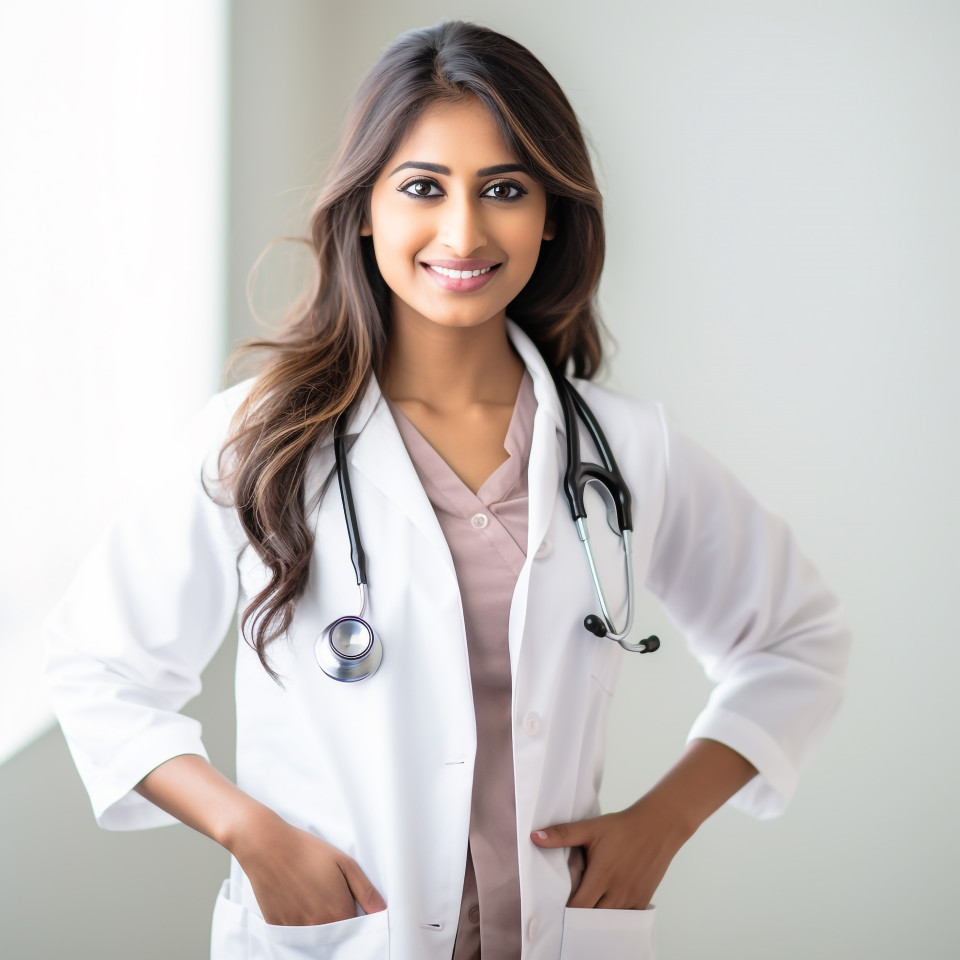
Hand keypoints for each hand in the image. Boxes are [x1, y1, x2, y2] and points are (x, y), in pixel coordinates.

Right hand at [232, 808, 385, 925]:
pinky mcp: (278, 928)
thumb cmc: (308, 851)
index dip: (354, 914)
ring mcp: (296, 930)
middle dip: (336, 917)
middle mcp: (318, 927)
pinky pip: (295, 932)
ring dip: (317, 920)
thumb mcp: (345, 864)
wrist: (268, 846)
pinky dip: (298, 919)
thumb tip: (382, 912)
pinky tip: (295, 897)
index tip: (348, 900)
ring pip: (315, 933)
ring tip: (310, 892)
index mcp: (338, 913)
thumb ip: (366, 892)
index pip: (356, 928)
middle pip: (336, 933)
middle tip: (326, 892)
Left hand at [530, 799, 691, 909]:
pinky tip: (606, 907)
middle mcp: (617, 893)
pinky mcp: (643, 900)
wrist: (657, 827)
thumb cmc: (621, 827)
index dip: (565, 910)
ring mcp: (632, 898)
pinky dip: (614, 916)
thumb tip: (534, 837)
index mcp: (601, 877)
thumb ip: (562, 834)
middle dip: (579, 917)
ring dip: (597, 917)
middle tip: (568, 910)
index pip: (578, 907)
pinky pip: (625, 918)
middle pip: (593, 918)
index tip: (556, 905)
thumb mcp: (590, 828)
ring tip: (585, 909)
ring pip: (609, 920)